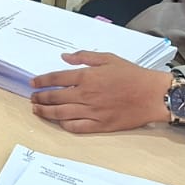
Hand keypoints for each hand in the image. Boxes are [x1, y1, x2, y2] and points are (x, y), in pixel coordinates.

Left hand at [29, 52, 171, 133]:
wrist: (153, 95)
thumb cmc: (132, 75)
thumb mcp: (108, 58)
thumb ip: (84, 57)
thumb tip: (64, 57)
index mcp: (87, 77)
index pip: (56, 79)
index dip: (41, 81)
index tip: (33, 83)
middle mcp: (86, 95)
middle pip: (55, 98)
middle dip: (40, 98)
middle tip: (32, 98)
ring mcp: (92, 112)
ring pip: (61, 114)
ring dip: (46, 112)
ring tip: (37, 110)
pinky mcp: (100, 125)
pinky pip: (76, 127)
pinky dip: (64, 125)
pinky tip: (59, 121)